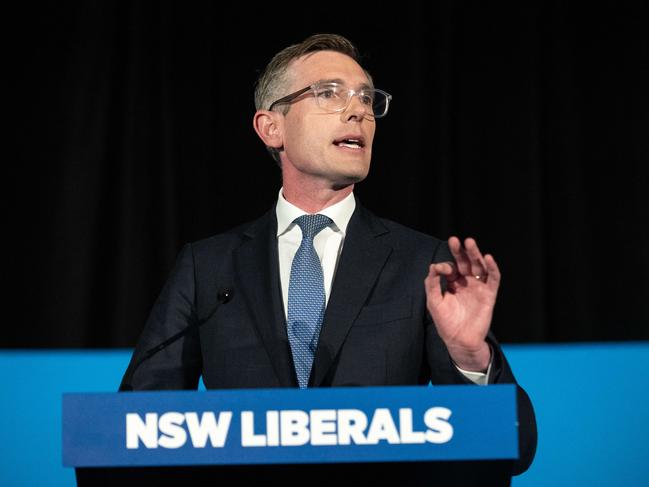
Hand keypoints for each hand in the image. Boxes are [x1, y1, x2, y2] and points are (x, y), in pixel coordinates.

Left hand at [424, 236, 499, 371]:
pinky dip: (492, 268)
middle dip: (460, 251)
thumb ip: (432, 284)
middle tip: (454, 240)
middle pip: (465, 262)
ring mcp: (479, 287)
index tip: (439, 270)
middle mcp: (467, 282)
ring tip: (470, 242)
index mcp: (453, 283)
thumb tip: (433, 266)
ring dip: (475, 254)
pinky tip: (488, 258)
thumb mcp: (434, 301)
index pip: (450, 267)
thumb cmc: (445, 322)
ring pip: (479, 266)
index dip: (445, 266)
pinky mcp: (489, 294)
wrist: (459, 341)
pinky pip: (493, 278)